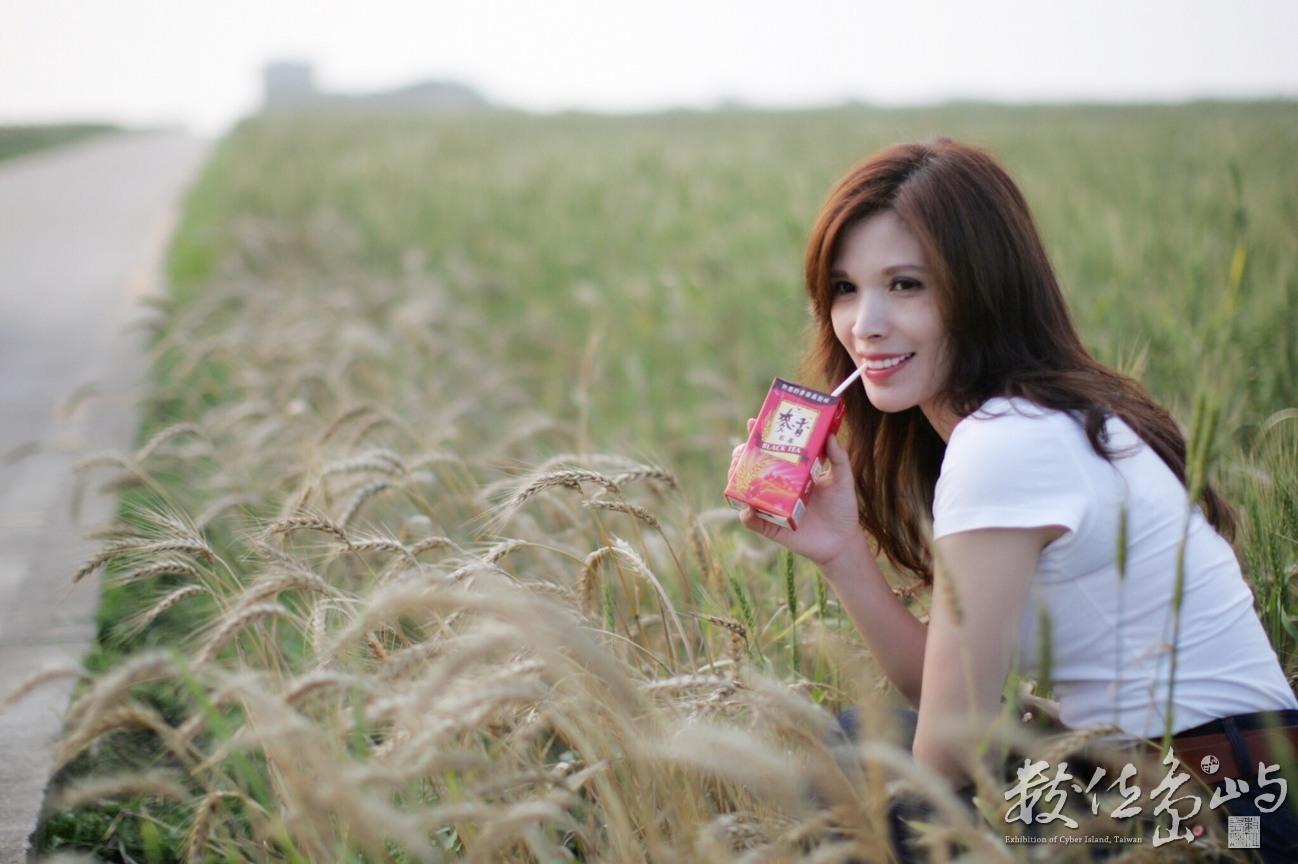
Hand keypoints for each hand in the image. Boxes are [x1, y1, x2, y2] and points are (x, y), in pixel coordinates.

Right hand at [736, 432, 868, 570]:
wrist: (843, 541)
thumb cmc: (843, 509)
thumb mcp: (843, 480)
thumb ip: (839, 458)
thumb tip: (830, 434)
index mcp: (792, 473)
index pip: (771, 451)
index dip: (760, 437)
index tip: (754, 423)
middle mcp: (778, 488)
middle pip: (751, 468)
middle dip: (741, 457)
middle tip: (742, 450)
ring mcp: (773, 507)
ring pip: (745, 491)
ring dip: (736, 481)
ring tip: (737, 471)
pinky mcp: (771, 527)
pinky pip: (752, 521)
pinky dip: (746, 514)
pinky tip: (748, 506)